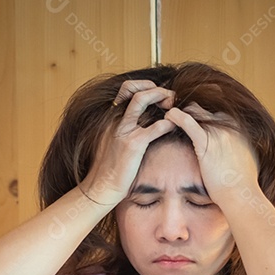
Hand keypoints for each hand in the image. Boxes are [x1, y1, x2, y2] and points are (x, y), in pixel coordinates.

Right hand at [80, 80, 178, 205]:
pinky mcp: (133, 144)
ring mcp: (123, 130)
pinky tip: (173, 126)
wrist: (101, 188)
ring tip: (172, 105)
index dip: (145, 86)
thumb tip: (142, 122)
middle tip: (169, 98)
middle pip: (133, 87)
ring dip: (161, 96)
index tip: (158, 96)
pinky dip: (168, 123)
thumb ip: (125, 129)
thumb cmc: (111, 169)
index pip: (127, 88)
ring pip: (142, 99)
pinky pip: (156, 126)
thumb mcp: (114, 142)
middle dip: (154, 87)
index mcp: (111, 118)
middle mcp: (115, 119)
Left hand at [163, 103, 259, 205]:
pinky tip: (169, 116)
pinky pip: (187, 122)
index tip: (194, 121)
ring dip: (181, 113)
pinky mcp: (206, 142)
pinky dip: (176, 116)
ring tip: (170, 116)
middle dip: (192, 112)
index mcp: (239, 129)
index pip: (217, 114)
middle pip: (205, 110)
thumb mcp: (247, 159)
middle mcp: (229, 126)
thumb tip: (238, 151)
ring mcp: (218, 132)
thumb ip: (240, 148)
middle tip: (178, 118)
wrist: (240, 193)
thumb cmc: (243, 183)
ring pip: (195, 110)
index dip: (204, 116)